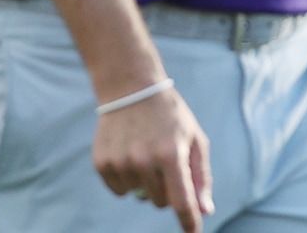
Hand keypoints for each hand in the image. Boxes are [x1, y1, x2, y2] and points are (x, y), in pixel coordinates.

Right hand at [93, 86, 214, 231]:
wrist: (130, 88)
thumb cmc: (170, 116)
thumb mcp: (193, 139)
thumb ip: (200, 176)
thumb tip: (204, 210)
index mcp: (171, 154)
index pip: (181, 201)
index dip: (189, 221)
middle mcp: (144, 160)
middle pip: (161, 202)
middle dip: (168, 189)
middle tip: (166, 162)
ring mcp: (120, 163)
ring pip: (139, 197)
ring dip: (146, 183)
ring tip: (146, 152)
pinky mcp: (102, 164)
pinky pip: (120, 191)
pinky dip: (128, 180)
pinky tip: (129, 154)